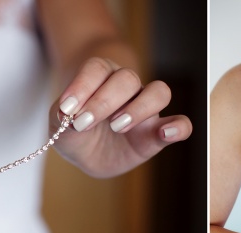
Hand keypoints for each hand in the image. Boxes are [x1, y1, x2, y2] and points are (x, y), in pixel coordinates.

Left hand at [49, 57, 191, 177]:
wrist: (87, 155)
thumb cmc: (74, 132)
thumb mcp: (59, 127)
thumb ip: (62, 119)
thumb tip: (66, 112)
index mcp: (101, 77)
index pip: (97, 69)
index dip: (83, 85)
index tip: (67, 108)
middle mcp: (127, 87)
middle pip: (127, 78)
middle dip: (104, 101)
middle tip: (84, 123)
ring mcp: (145, 109)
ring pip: (158, 92)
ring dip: (139, 108)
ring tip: (117, 126)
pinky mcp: (157, 133)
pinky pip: (181, 123)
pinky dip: (178, 126)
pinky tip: (165, 133)